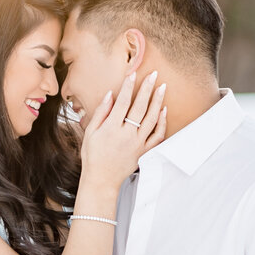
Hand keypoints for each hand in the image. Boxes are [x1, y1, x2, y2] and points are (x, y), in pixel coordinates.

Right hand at [80, 71, 167, 192]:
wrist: (101, 180)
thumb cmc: (93, 156)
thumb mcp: (90, 132)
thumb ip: (100, 113)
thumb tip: (109, 95)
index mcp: (111, 128)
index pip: (122, 103)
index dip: (128, 87)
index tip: (133, 74)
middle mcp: (126, 135)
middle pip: (140, 107)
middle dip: (147, 88)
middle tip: (153, 75)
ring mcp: (138, 143)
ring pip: (152, 119)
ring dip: (158, 102)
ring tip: (162, 88)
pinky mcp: (144, 151)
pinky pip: (157, 136)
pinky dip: (162, 123)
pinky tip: (164, 111)